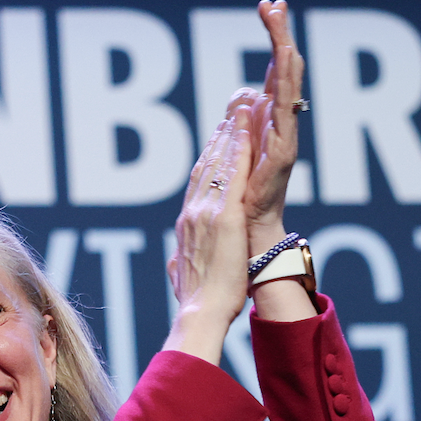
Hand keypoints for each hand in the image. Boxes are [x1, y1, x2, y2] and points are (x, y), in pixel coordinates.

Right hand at [164, 95, 256, 362]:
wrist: (201, 311)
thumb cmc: (196, 302)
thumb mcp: (183, 277)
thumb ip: (179, 265)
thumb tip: (174, 265)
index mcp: (186, 225)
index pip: (197, 184)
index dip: (208, 159)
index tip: (216, 140)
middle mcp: (193, 212)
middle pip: (206, 166)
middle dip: (219, 137)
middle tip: (230, 112)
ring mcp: (207, 212)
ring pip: (219, 163)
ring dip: (230, 134)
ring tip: (240, 110)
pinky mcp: (225, 217)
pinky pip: (233, 176)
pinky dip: (239, 151)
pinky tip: (247, 132)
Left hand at [240, 0, 304, 251]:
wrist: (249, 237)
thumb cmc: (243, 200)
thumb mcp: (236, 150)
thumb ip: (239, 121)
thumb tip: (244, 95)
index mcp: (268, 121)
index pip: (273, 69)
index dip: (273, 37)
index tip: (268, 5)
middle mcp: (281, 125)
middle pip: (283, 70)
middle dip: (279, 35)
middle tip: (276, 4)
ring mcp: (284, 138)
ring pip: (287, 88)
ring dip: (284, 53)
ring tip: (281, 24)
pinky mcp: (282, 155)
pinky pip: (284, 115)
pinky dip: (286, 88)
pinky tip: (285, 61)